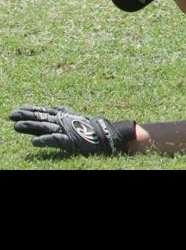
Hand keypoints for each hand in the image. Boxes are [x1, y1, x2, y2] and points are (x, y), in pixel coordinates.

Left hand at [10, 105, 135, 155]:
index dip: (31, 110)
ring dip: (31, 126)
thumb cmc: (94, 128)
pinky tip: (34, 142)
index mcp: (64, 117)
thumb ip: (67, 113)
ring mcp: (67, 130)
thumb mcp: (78, 118)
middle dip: (26, 116)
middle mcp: (63, 122)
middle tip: (11, 115)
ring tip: (17, 126)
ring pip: (46, 127)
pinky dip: (45, 140)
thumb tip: (58, 107)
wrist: (110, 136)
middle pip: (42, 118)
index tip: (18, 110)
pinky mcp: (71, 141)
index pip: (44, 112)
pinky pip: (56, 140)